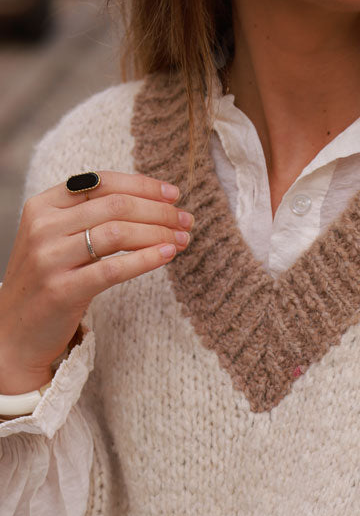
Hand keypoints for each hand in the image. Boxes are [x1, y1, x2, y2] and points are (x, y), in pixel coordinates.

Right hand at [0, 171, 193, 393]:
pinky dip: (145, 259)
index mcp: (42, 206)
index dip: (142, 185)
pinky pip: (113, 269)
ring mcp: (50, 258)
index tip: (173, 194)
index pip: (100, 183)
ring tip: (183, 239)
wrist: (15, 333)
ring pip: (117, 232)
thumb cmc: (47, 283)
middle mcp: (43, 226)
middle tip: (186, 220)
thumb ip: (87, 218)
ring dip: (158, 233)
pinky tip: (167, 255)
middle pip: (114, 205)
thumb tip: (145, 201)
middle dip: (158, 210)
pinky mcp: (62, 290)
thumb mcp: (57, 240)